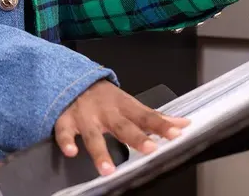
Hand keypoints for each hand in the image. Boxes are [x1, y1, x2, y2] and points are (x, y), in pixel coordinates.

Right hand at [54, 80, 189, 175]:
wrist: (72, 77)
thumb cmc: (104, 96)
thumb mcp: (129, 103)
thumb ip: (154, 117)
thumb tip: (183, 124)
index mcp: (124, 106)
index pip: (146, 117)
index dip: (161, 125)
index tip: (176, 133)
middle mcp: (106, 112)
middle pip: (123, 126)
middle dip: (136, 138)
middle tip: (150, 149)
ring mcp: (86, 116)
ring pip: (93, 135)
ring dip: (100, 151)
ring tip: (108, 169)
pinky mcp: (66, 120)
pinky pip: (64, 131)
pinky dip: (66, 141)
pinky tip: (71, 152)